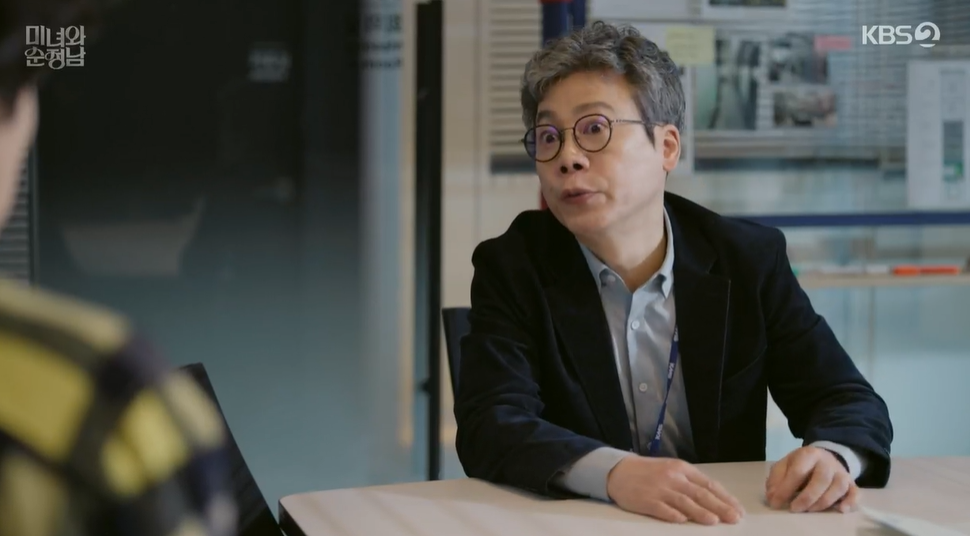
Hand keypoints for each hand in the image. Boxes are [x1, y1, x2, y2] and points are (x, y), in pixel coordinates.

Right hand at [606, 456, 744, 524]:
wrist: (619, 471)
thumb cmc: (649, 473)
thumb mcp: (672, 470)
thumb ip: (691, 483)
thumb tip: (715, 499)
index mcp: (682, 469)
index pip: (708, 484)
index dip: (724, 497)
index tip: (738, 509)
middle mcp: (672, 477)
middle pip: (699, 493)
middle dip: (719, 506)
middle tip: (734, 518)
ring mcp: (659, 488)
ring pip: (683, 501)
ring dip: (699, 512)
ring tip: (714, 521)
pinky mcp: (646, 500)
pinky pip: (661, 508)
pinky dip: (672, 514)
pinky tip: (682, 520)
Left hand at [765, 446, 858, 512]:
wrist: (825, 458)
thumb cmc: (801, 465)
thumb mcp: (785, 465)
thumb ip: (776, 479)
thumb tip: (772, 497)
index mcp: (808, 454)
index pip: (798, 471)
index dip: (786, 488)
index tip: (775, 502)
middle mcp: (827, 462)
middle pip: (821, 479)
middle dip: (807, 497)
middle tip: (794, 509)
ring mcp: (842, 473)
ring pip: (838, 487)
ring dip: (824, 502)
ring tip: (810, 510)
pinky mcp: (852, 484)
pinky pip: (855, 493)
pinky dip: (850, 502)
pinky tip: (841, 510)